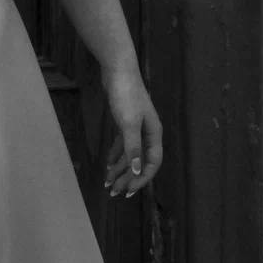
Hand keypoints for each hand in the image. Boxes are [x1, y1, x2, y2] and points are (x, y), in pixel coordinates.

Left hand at [101, 63, 162, 198]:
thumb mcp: (128, 123)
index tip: (128, 192)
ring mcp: (137, 127)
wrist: (118, 70)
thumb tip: (138, 171)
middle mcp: (148, 133)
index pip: (152, 164)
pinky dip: (116, 156)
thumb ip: (132, 148)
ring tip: (108, 183)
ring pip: (130, 155)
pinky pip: (123, 145)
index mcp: (153, 134)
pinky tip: (108, 165)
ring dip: (120, 170)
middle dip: (128, 179)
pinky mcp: (125, 122)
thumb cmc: (125, 95)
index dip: (141, 180)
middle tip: (114, 192)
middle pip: (140, 162)